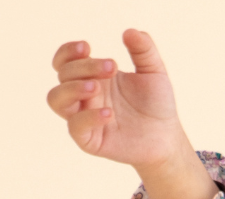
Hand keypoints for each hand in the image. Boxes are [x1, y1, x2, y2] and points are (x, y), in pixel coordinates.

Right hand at [46, 29, 184, 172]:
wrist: (168, 137)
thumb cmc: (157, 104)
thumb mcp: (153, 71)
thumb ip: (143, 50)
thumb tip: (129, 32)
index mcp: (92, 76)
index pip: (64, 60)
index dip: (69, 51)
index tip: (87, 46)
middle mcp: (84, 96)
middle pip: (63, 74)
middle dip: (83, 67)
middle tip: (112, 67)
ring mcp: (84, 118)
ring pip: (56, 99)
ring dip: (71, 88)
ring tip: (96, 86)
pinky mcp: (90, 140)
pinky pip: (75, 127)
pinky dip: (88, 117)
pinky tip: (109, 113)